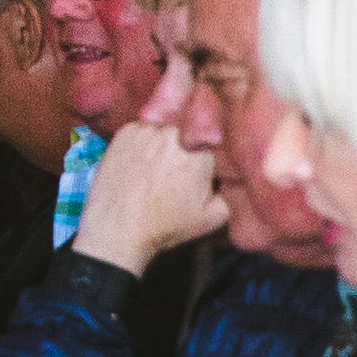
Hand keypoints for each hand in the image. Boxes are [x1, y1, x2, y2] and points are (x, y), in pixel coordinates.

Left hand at [68, 119, 225, 275]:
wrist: (117, 228)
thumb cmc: (165, 225)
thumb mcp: (213, 217)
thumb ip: (234, 190)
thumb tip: (238, 173)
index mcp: (201, 152)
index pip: (218, 140)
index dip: (214, 154)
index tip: (208, 168)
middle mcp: (174, 133)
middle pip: (192, 131)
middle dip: (190, 147)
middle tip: (180, 171)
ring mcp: (147, 129)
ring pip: (168, 128)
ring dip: (168, 143)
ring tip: (159, 169)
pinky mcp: (126, 130)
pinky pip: (145, 129)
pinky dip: (146, 142)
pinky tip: (142, 164)